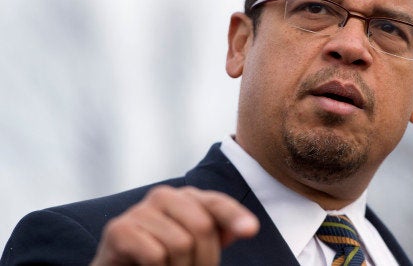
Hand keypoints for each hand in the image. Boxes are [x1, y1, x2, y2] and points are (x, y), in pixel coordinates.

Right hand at [90, 186, 258, 265]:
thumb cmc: (166, 258)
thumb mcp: (198, 246)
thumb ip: (220, 233)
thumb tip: (246, 227)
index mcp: (188, 198)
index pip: (217, 203)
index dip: (235, 216)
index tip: (251, 230)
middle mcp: (164, 196)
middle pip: (202, 226)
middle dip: (204, 260)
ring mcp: (140, 210)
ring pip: (180, 244)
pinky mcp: (119, 229)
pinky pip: (155, 254)